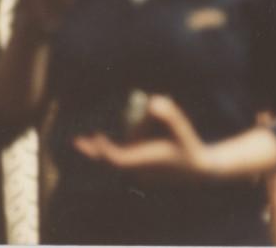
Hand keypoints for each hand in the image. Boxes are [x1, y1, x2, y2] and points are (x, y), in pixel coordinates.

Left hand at [73, 95, 212, 179]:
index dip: (104, 149)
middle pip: (110, 163)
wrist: (200, 170)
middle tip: (76, 141)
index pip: (117, 159)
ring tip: (118, 131)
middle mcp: (138, 170)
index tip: (95, 135)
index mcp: (145, 162)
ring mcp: (138, 174)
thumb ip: (170, 114)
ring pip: (120, 156)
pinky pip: (124, 160)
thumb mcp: (183, 128)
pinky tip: (122, 139)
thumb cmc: (190, 145)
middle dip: (94, 152)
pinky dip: (117, 150)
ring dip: (112, 146)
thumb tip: (153, 100)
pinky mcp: (140, 173)